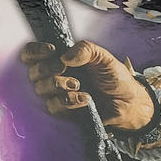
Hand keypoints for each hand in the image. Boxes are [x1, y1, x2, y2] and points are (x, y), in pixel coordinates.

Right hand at [20, 40, 154, 131]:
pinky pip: (53, 106)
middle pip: (33, 72)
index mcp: (62, 58)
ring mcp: (58, 94)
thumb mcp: (104, 57)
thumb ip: (86, 49)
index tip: (52, 50)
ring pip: (41, 89)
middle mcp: (56, 75)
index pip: (32, 54)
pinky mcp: (64, 111)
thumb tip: (64, 56)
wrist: (128, 104)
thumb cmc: (115, 77)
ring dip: (59, 86)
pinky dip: (70, 101)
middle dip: (48, 69)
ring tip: (80, 85)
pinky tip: (86, 99)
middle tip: (64, 67)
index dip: (35, 52)